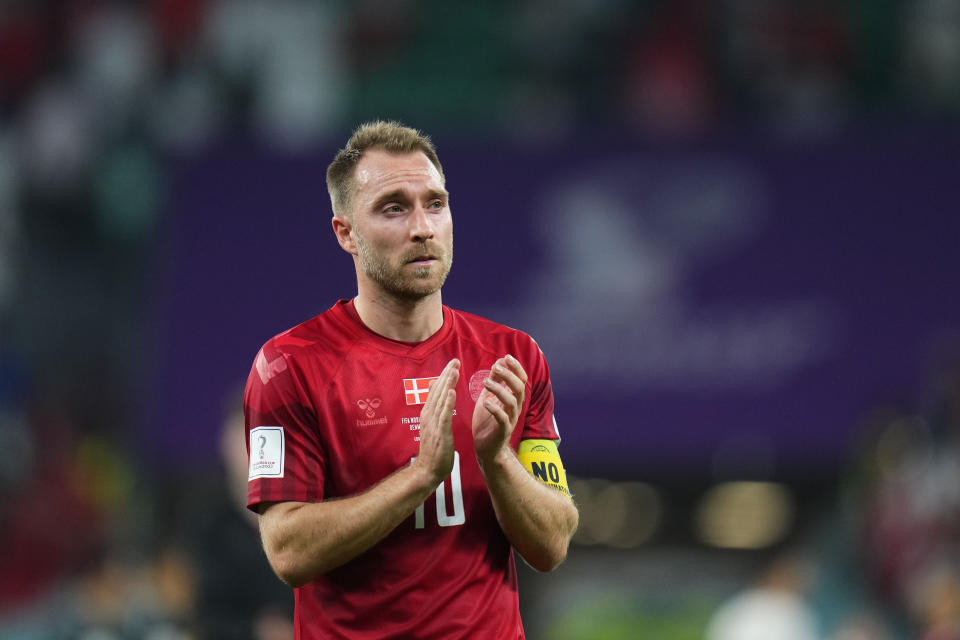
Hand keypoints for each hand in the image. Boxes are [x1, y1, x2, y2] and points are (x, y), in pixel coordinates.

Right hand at [413, 358, 459, 484]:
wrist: (427, 470)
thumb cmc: (433, 451)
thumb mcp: (433, 427)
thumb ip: (435, 410)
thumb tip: (437, 393)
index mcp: (428, 414)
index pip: (436, 391)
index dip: (444, 376)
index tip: (452, 364)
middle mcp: (429, 416)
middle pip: (438, 391)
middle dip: (447, 375)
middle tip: (455, 361)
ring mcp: (433, 424)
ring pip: (441, 399)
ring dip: (447, 384)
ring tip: (454, 370)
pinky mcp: (439, 432)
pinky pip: (444, 415)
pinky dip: (447, 402)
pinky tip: (452, 392)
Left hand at [471, 354, 526, 464]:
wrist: (485, 447)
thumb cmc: (487, 421)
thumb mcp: (489, 397)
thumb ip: (495, 382)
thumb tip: (498, 363)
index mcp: (512, 398)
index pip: (521, 379)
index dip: (516, 367)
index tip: (505, 357)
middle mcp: (515, 407)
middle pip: (519, 388)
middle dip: (509, 375)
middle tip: (495, 367)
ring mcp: (510, 419)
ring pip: (512, 402)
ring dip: (499, 390)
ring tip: (486, 382)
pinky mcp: (503, 431)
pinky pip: (503, 419)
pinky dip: (495, 410)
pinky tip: (486, 403)